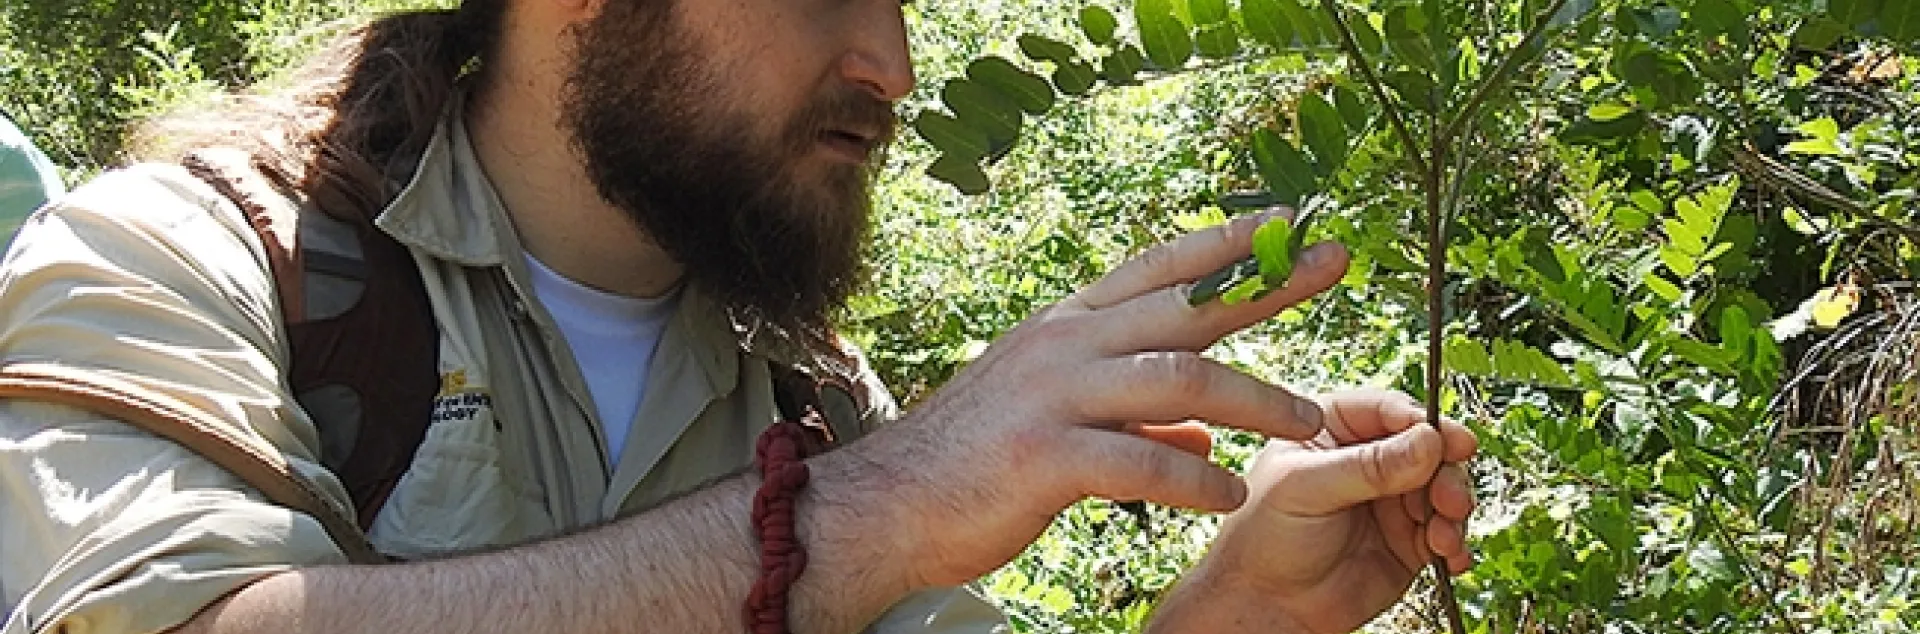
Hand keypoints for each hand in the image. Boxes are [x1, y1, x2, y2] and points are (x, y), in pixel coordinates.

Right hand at [851, 210, 1353, 588]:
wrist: (887, 506)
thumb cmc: (975, 465)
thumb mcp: (1057, 420)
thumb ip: (1134, 418)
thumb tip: (1204, 431)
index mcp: (1065, 327)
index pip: (1158, 269)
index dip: (1226, 243)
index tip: (1287, 225)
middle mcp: (1064, 345)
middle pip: (1187, 308)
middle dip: (1268, 285)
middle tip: (1334, 266)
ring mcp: (1053, 396)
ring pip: (1180, 380)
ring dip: (1255, 399)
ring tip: (1308, 423)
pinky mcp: (1044, 457)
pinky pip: (1141, 463)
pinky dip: (1194, 478)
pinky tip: (1229, 495)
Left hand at [1151, 389, 1476, 633]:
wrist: (1266, 605)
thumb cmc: (1265, 538)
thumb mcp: (1308, 490)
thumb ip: (1369, 467)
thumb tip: (1429, 441)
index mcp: (1333, 429)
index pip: (1389, 410)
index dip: (1424, 423)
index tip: (1449, 441)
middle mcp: (1367, 459)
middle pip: (1428, 447)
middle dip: (1446, 471)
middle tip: (1450, 497)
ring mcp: (1391, 499)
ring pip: (1443, 488)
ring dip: (1453, 509)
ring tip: (1443, 535)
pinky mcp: (1408, 540)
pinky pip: (1446, 532)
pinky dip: (1455, 542)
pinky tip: (1449, 555)